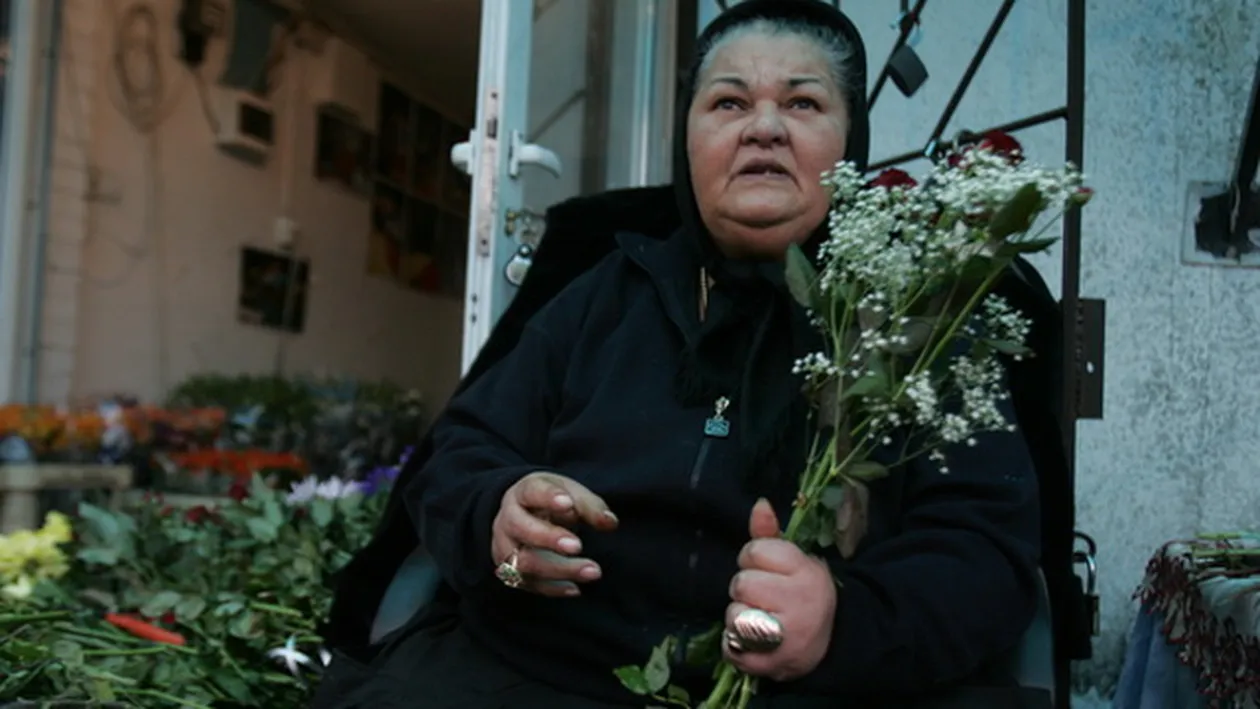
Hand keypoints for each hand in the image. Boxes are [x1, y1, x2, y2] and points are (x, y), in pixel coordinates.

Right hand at [491, 472, 618, 596]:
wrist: (527, 518)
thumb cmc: (552, 503)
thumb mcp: (571, 495)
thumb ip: (590, 507)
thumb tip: (609, 522)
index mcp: (523, 493)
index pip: (531, 491)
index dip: (548, 497)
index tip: (568, 504)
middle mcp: (508, 519)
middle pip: (521, 528)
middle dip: (549, 538)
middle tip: (578, 545)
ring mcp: (504, 547)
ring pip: (523, 562)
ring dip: (558, 569)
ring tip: (592, 571)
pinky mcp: (509, 571)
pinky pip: (527, 584)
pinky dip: (552, 588)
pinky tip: (575, 589)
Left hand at [723, 498, 836, 681]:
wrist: (831, 640)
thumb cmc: (803, 592)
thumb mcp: (795, 560)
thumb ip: (771, 534)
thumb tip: (759, 504)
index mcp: (806, 573)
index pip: (756, 551)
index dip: (753, 558)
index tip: (765, 568)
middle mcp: (800, 604)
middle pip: (741, 584)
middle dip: (744, 588)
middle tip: (761, 595)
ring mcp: (787, 638)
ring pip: (734, 617)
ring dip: (737, 617)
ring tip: (757, 618)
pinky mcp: (772, 664)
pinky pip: (732, 648)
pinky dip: (733, 645)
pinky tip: (749, 641)